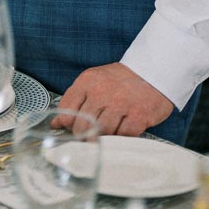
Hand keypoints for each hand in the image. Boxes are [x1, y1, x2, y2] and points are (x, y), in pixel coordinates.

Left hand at [57, 62, 173, 135]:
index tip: (74, 128)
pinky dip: (121, 138)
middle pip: (83, 126)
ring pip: (102, 133)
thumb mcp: (93, 81)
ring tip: (110, 129)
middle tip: (93, 134)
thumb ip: (73, 100)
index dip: (68, 124)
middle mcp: (102, 92)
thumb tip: (55, 123)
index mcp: (88, 81)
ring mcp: (121, 104)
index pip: (67, 111)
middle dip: (85, 135)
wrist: (152, 71)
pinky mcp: (138, 116)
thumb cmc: (120, 80)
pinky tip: (123, 129)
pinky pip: (122, 137)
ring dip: (104, 137)